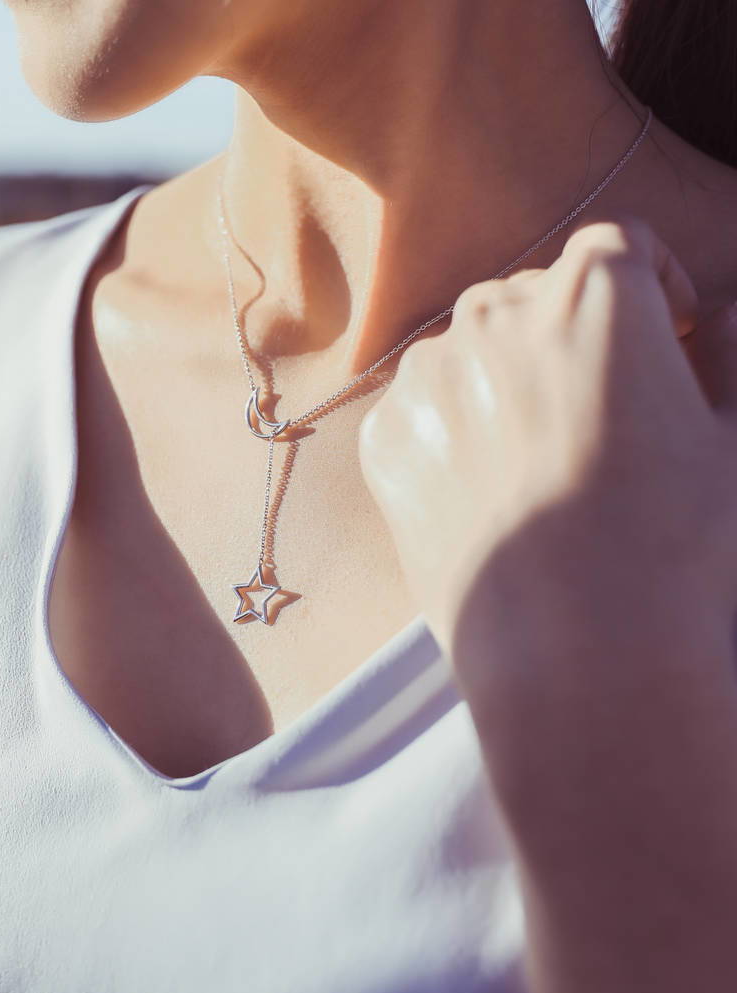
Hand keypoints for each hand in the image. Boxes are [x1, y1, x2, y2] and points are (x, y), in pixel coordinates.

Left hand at [358, 214, 736, 679]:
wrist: (571, 649)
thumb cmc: (672, 545)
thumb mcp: (733, 442)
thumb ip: (732, 356)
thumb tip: (727, 315)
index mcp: (594, 294)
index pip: (617, 248)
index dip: (650, 284)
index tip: (666, 329)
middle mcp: (496, 314)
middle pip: (534, 296)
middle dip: (571, 333)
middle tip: (597, 408)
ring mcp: (428, 375)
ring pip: (470, 349)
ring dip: (503, 377)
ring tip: (536, 457)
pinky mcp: (385, 435)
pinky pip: (422, 407)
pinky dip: (451, 428)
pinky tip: (485, 489)